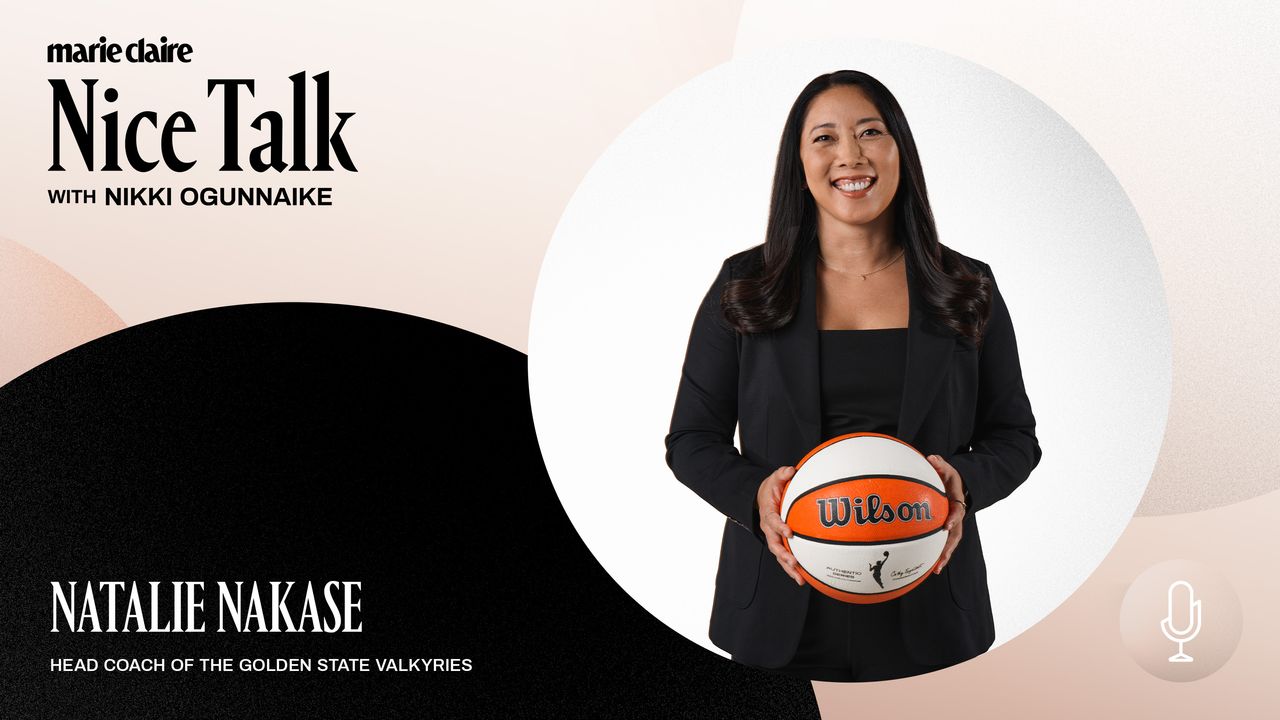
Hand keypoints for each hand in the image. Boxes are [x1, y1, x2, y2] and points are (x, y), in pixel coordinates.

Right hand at [756, 466, 804, 585]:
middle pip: (774, 544)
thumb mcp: (774, 478)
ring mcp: (773, 537)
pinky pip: (785, 557)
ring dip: (788, 568)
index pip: (773, 521)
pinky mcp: (779, 543)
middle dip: (783, 554)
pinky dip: (793, 569)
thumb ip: (782, 474)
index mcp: (768, 513)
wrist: (761, 498)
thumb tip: (791, 470)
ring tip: (800, 579)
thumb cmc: (771, 488)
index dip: (780, 527)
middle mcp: (769, 529)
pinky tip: (804, 579)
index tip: (790, 532)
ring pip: (779, 555)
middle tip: (794, 562)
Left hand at [926, 455, 965, 574]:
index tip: (947, 526)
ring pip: (949, 544)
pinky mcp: (944, 532)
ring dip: (943, 556)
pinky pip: (940, 544)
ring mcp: (952, 527)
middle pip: (955, 535)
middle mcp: (956, 518)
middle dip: (948, 547)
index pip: (957, 512)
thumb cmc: (949, 479)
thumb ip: (940, 464)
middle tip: (942, 557)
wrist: (957, 488)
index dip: (953, 519)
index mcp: (957, 503)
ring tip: (935, 569)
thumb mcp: (947, 469)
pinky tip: (928, 568)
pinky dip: (935, 555)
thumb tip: (932, 458)